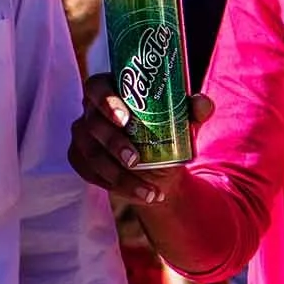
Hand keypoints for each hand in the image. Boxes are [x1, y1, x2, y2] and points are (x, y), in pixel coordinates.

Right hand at [69, 81, 213, 208]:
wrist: (160, 166)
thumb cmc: (167, 130)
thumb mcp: (182, 121)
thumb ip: (193, 110)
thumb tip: (202, 104)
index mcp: (111, 90)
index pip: (97, 87)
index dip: (106, 102)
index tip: (125, 119)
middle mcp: (91, 111)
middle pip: (93, 125)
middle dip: (114, 144)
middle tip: (135, 160)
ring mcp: (83, 137)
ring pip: (93, 155)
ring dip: (119, 176)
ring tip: (148, 190)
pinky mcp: (81, 160)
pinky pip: (91, 174)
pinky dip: (118, 187)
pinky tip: (142, 196)